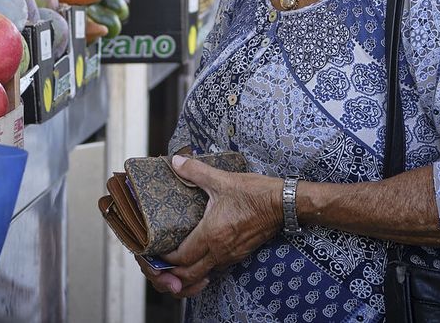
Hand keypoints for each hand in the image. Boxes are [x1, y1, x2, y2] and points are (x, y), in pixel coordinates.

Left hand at [152, 155, 283, 297]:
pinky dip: (203, 270)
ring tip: (175, 269)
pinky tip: (198, 259)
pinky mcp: (240, 254)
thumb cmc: (256, 194)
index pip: (181, 257)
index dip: (165, 258)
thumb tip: (176, 162)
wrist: (284, 204)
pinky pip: (217, 269)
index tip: (155, 252)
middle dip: (172, 275)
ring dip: (187, 276)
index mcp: (212, 234)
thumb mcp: (223, 179)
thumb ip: (196, 171)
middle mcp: (220, 250)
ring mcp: (231, 255)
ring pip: (204, 276)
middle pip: (189, 275)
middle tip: (160, 266)